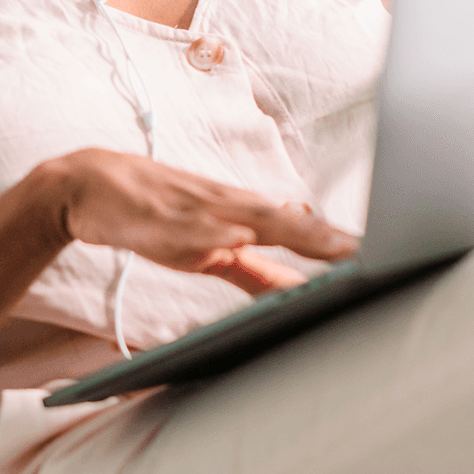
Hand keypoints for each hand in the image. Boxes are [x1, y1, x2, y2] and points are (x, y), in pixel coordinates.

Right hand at [38, 149, 358, 294]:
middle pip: (285, 221)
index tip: (381, 252)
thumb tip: (298, 287)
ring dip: (289, 231)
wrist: (91, 187)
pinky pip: (196, 229)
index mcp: (241, 212)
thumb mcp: (209, 249)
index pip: (299, 228)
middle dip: (326, 239)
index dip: (336, 242)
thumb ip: (253, 270)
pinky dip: (219, 236)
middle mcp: (227, 205)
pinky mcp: (162, 218)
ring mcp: (197, 210)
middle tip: (368, 253)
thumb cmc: (156, 216)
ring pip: (251, 217)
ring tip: (328, 246)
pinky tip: (239, 241)